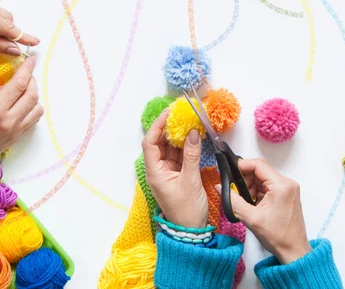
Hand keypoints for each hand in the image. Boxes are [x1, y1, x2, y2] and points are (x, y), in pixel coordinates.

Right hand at [0, 56, 42, 177]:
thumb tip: (11, 84)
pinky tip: (24, 105)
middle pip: (33, 95)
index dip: (27, 69)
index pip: (19, 84)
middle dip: (32, 81)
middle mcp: (9, 120)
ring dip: (34, 96)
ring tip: (25, 91)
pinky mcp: (18, 138)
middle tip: (27, 75)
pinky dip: (32, 109)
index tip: (32, 60)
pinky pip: (33, 120)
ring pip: (38, 108)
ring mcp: (16, 130)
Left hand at [142, 110, 208, 228]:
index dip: (158, 126)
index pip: (150, 143)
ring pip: (170, 147)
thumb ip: (191, 155)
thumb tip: (193, 133)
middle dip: (169, 128)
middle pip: (160, 143)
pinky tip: (194, 136)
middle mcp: (158, 170)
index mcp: (155, 172)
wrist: (192, 232)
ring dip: (179, 135)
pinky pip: (179, 154)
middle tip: (182, 114)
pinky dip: (186, 145)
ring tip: (189, 121)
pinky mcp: (177, 174)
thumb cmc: (186, 210)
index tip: (169, 113)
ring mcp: (168, 171)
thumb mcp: (190, 181)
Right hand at [219, 159, 310, 264]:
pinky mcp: (288, 194)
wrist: (294, 252)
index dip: (242, 167)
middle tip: (237, 193)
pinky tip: (254, 204)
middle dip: (246, 180)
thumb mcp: (251, 218)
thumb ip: (233, 201)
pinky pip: (269, 186)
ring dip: (252, 186)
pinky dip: (259, 192)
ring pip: (264, 178)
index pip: (258, 165)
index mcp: (281, 185)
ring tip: (246, 202)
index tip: (231, 175)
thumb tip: (219, 186)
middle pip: (261, 171)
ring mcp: (289, 188)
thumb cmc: (277, 237)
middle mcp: (287, 183)